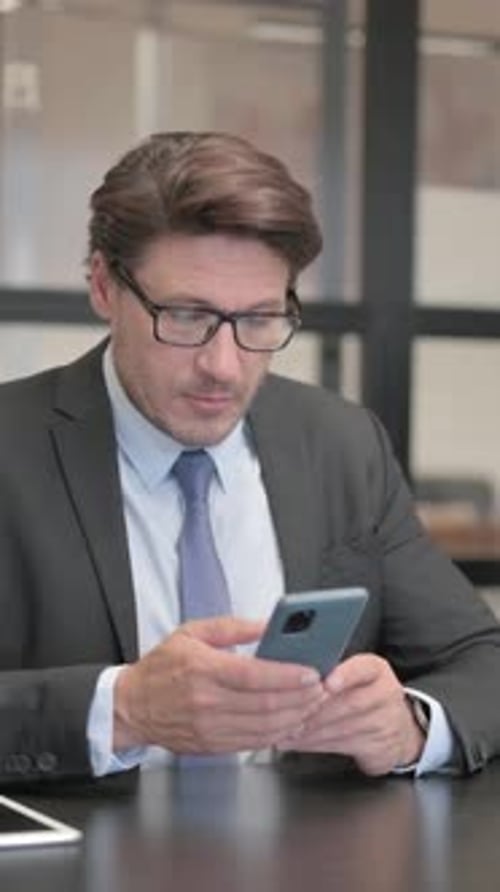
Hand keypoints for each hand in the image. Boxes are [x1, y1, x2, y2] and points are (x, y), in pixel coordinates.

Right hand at [113, 617, 322, 755]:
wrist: (131, 706)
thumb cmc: (162, 667)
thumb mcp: (192, 632)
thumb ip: (233, 627)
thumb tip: (268, 625)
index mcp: (203, 669)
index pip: (255, 676)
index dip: (289, 676)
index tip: (312, 672)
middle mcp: (207, 702)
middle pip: (266, 705)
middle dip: (301, 698)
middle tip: (321, 688)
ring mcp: (209, 728)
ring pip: (264, 728)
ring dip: (295, 718)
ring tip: (311, 705)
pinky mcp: (212, 746)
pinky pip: (253, 743)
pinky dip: (277, 734)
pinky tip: (290, 722)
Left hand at [276, 654, 426, 774]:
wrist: (399, 730)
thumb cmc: (363, 695)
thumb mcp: (354, 676)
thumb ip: (329, 671)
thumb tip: (290, 670)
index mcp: (376, 670)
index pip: (363, 668)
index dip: (344, 676)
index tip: (326, 684)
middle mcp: (385, 694)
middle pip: (350, 702)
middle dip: (316, 709)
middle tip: (290, 712)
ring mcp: (385, 722)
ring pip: (344, 727)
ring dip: (311, 730)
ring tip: (288, 729)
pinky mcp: (379, 747)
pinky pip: (342, 746)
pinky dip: (315, 745)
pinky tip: (298, 742)